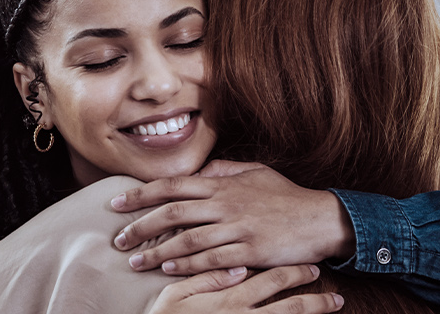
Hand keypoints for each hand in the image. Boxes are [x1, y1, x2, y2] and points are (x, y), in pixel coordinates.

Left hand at [111, 160, 354, 274]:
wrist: (323, 219)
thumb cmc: (286, 196)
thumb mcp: (254, 172)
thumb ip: (222, 171)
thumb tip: (195, 172)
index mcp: (222, 184)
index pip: (171, 186)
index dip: (140, 194)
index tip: (116, 204)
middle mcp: (225, 204)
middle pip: (172, 212)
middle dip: (140, 226)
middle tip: (118, 239)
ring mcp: (238, 228)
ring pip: (188, 239)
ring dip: (157, 252)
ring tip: (136, 262)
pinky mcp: (251, 251)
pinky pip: (212, 259)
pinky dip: (187, 265)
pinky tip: (169, 270)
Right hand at [148, 264, 343, 313]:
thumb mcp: (176, 296)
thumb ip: (206, 278)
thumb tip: (237, 268)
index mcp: (228, 300)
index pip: (269, 282)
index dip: (293, 274)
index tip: (311, 268)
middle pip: (290, 308)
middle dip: (314, 299)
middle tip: (334, 293)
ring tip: (334, 307)